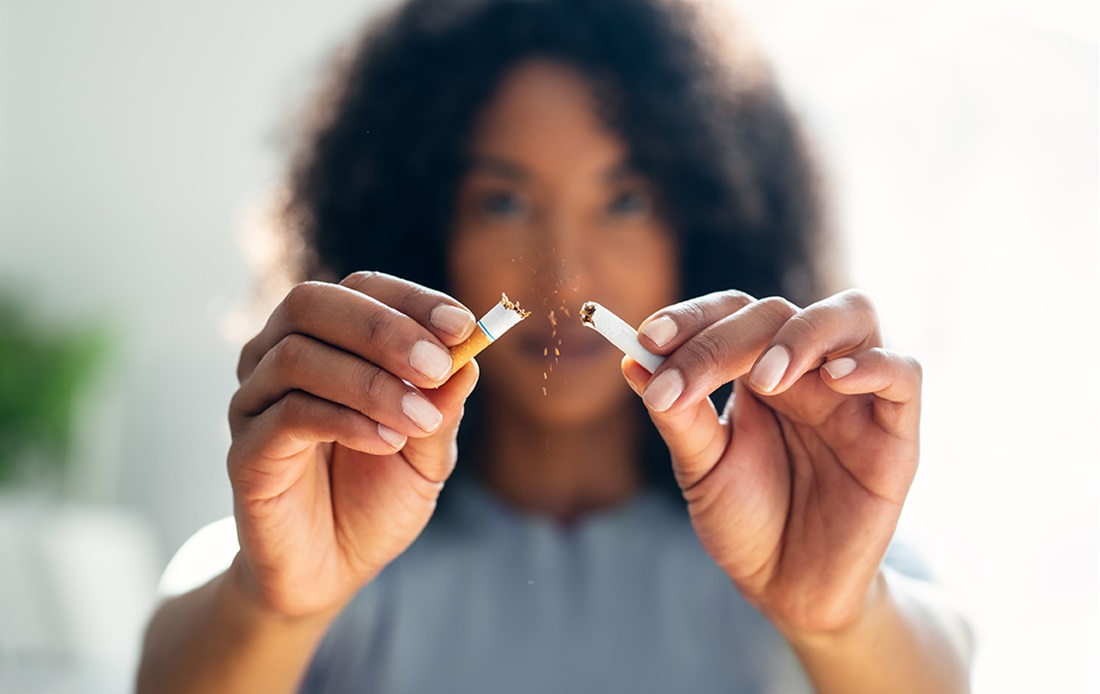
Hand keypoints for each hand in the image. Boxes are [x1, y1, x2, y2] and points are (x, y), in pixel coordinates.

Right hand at [227, 272, 478, 618]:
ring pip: (298, 355)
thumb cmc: (376, 499)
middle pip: (312, 303)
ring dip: (371, 383)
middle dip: (383, 329)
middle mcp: (279, 357)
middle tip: (437, 366)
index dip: (412, 301)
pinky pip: (288, 414)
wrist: (331, 570)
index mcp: (328, 342)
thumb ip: (442, 407)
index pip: (362, 289)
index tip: (462, 326)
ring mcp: (255, 401)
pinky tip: (387, 442)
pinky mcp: (245, 451)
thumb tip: (470, 358)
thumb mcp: (427, 454)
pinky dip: (346, 420)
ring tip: (420, 421)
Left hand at [623, 289, 919, 633]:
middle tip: (685, 382)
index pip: (731, 313)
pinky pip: (904, 374)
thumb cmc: (745, 520)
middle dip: (724, 340)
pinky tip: (833, 379)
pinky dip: (874, 365)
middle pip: (777, 313)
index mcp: (757, 369)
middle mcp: (807, 369)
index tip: (647, 339)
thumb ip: (678, 416)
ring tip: (764, 377)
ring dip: (803, 334)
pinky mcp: (895, 433)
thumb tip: (631, 361)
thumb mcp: (702, 468)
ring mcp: (853, 395)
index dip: (692, 318)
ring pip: (852, 315)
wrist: (787, 588)